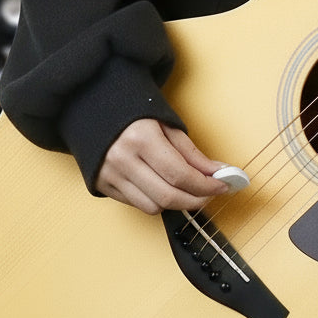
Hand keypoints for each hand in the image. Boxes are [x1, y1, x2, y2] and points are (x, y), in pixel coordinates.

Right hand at [96, 119, 228, 214]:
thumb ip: (192, 154)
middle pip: (168, 196)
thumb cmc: (137, 116)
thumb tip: (218, 173)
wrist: (95, 111)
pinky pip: (138, 205)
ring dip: (177, 203)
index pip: (180, 174)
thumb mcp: (169, 126)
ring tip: (187, 190)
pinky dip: (157, 201)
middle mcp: (123, 160)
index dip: (206, 185)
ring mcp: (110, 175)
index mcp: (142, 139)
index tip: (223, 186)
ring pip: (153, 207)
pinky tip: (165, 188)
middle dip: (196, 200)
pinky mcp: (102, 186)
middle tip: (210, 194)